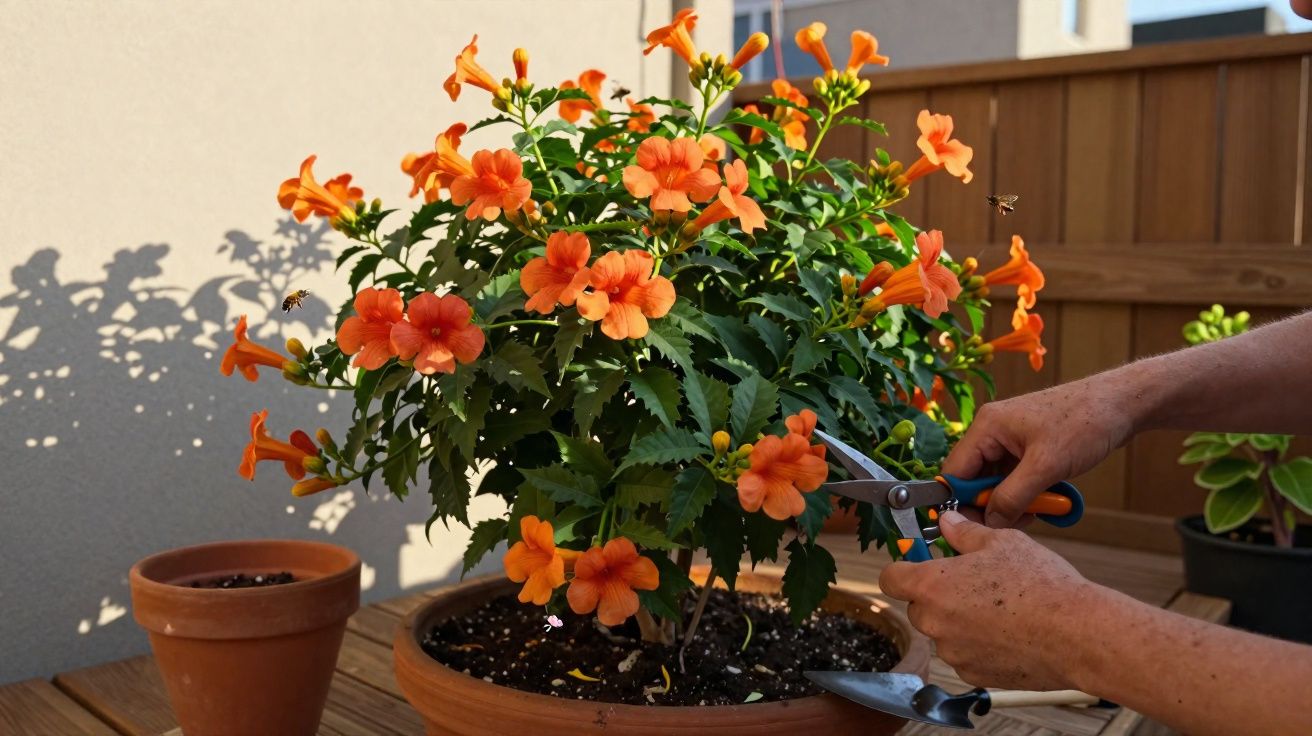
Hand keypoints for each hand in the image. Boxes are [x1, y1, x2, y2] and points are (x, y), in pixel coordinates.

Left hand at [879, 511, 1106, 690]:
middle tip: (971, 582)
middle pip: (918, 606)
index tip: (919, 562)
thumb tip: (947, 523)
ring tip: (999, 607)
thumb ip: (964, 533)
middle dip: (938, 594)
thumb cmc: (1041, 586)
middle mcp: (935, 622)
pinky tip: (1008, 631)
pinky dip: (978, 644)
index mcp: (932, 585)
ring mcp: (953, 652)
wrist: (1077, 634)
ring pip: (943, 631)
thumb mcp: (1002, 543)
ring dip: (959, 620)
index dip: (903, 568)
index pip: (890, 578)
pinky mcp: (973, 674)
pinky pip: (964, 654)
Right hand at [945, 375, 1133, 527]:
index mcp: (987, 426)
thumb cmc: (1085, 423)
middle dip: (992, 503)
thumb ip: (1012, 497)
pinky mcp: (1028, 447)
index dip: (959, 502)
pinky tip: (1045, 501)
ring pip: (997, 481)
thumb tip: (989, 523)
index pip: (956, 472)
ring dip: (1013, 500)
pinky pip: (1015, 477)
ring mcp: (1011, 439)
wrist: (1121, 403)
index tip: (972, 527)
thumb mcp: (1046, 466)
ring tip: (1036, 513)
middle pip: (975, 478)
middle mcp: (993, 431)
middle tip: (1013, 523)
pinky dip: (1027, 493)